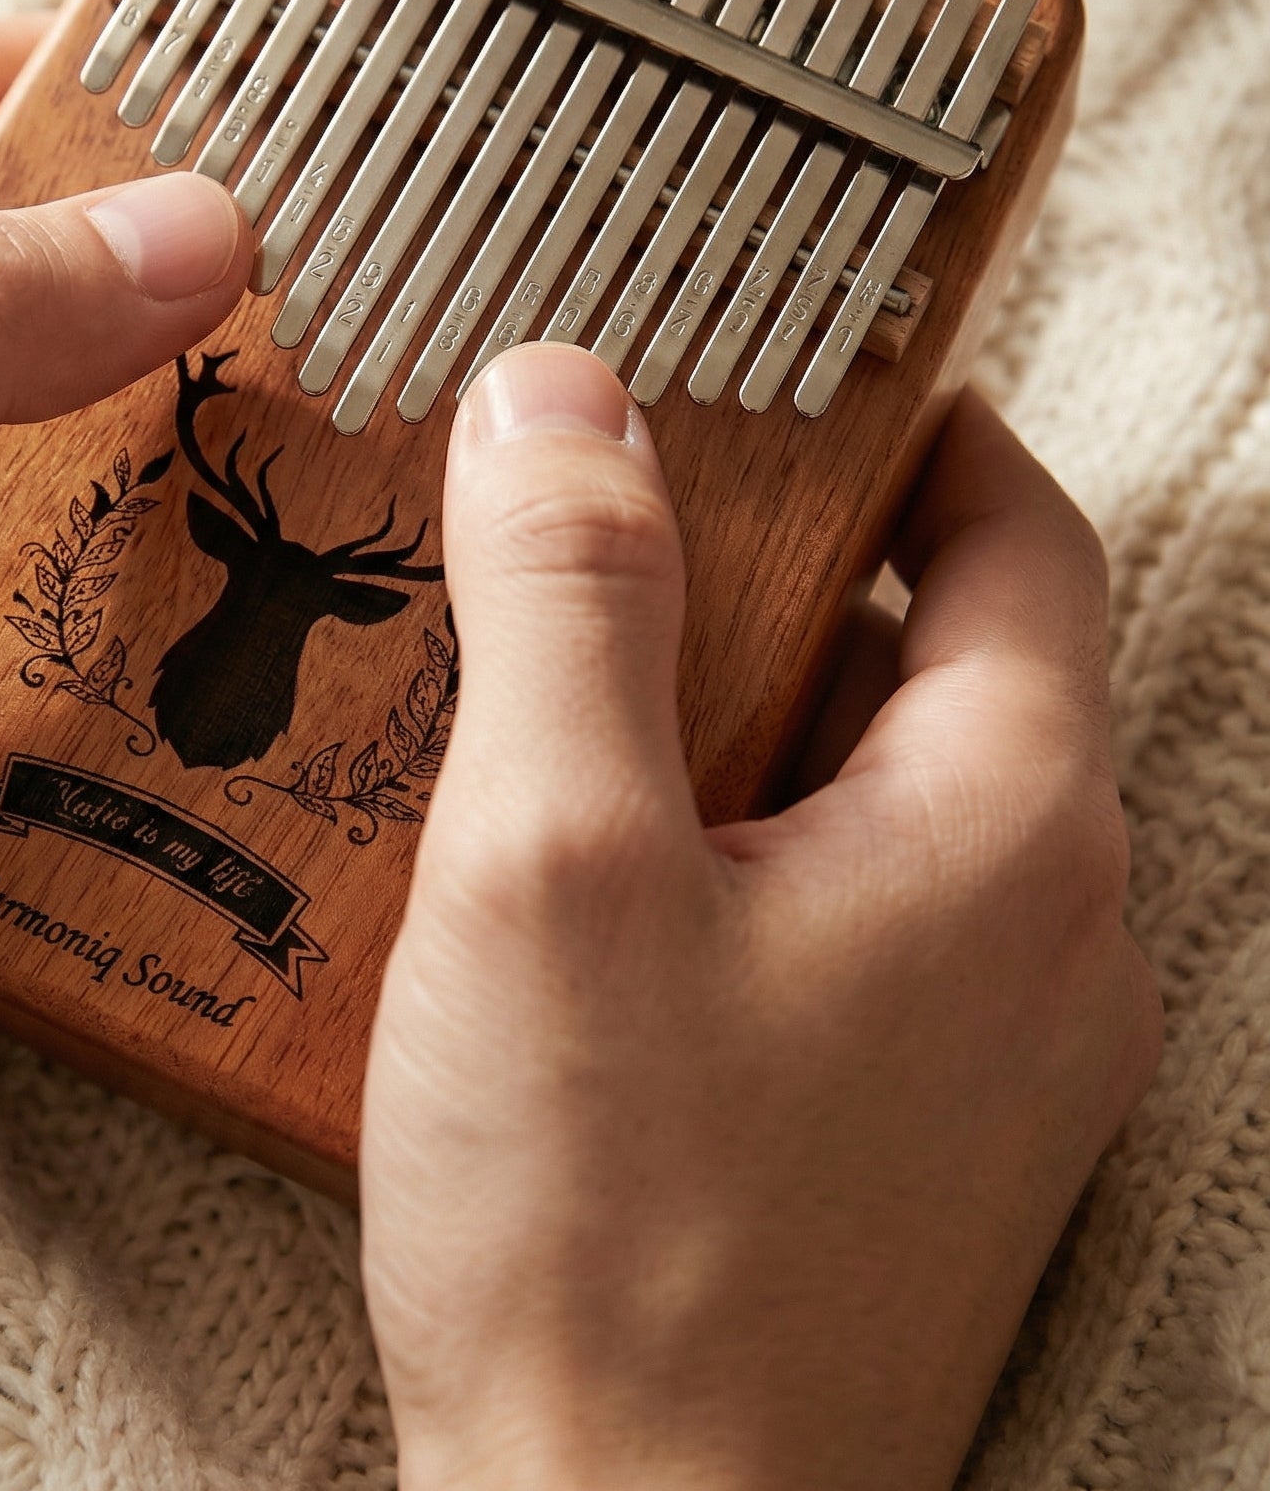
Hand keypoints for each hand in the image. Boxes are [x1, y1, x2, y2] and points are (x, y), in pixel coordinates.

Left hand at [0, 19, 250, 1264]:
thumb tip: (191, 229)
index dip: (102, 79)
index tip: (289, 89)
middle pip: (8, 314)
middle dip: (177, 317)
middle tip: (372, 328)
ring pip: (28, 500)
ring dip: (162, 510)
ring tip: (348, 511)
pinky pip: (10, 675)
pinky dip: (113, 677)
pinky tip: (235, 697)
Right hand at [362, 345, 1159, 1490]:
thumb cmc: (612, 1231)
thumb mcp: (553, 859)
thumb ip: (569, 600)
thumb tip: (559, 392)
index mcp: (1010, 829)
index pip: (1014, 532)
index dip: (903, 420)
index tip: (767, 364)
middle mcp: (1041, 929)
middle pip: (935, 654)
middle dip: (777, 562)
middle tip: (602, 510)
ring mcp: (982, 1041)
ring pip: (873, 784)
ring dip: (734, 706)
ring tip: (555, 679)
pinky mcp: (899, 1123)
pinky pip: (835, 904)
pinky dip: (728, 833)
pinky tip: (575, 868)